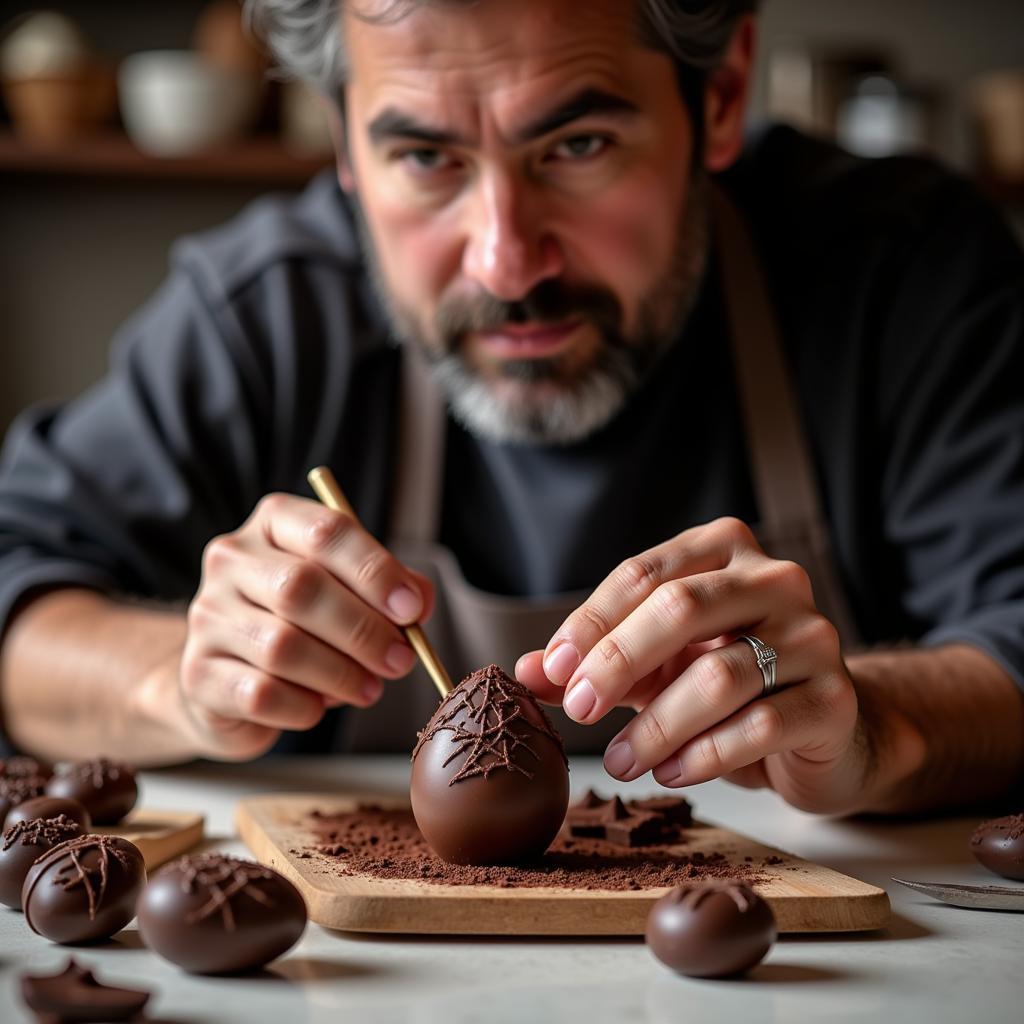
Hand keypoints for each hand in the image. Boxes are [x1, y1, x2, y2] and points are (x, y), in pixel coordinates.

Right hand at [179, 493, 432, 759]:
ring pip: (281, 645)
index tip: (410, 609)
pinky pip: (261, 693)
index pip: (326, 530)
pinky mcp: (197, 673)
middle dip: (362, 629)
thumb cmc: (303, 625)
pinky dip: (304, 706)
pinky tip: (319, 707)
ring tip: (369, 689)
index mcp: (273, 524)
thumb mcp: (350, 592)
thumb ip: (390, 589)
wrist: (228, 679)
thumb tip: (418, 603)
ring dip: (340, 673)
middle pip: (301, 587)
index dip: (374, 570)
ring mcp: (207, 616)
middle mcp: (231, 560)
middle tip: (400, 660)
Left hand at [516, 517, 869, 813]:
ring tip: (619, 761)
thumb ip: (592, 663)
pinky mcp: (835, 699)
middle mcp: (775, 580)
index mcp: (725, 551)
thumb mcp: (656, 664)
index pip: (645, 573)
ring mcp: (813, 636)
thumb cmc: (730, 680)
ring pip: (720, 674)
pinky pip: (760, 725)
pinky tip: (669, 773)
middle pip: (680, 608)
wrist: (825, 726)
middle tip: (577, 709)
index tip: (552, 668)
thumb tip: (523, 673)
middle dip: (616, 662)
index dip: (592, 620)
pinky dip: (704, 755)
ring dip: (656, 724)